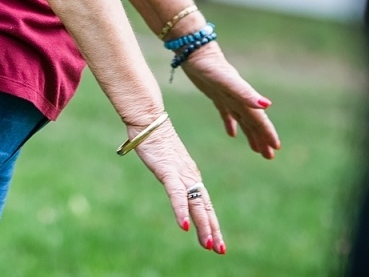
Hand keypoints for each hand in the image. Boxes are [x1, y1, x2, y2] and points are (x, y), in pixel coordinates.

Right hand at [133, 120, 226, 254]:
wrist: (148, 119)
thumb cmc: (156, 139)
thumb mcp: (168, 163)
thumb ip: (174, 177)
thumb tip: (177, 188)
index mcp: (191, 176)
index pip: (205, 204)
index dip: (212, 223)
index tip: (218, 243)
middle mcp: (190, 176)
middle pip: (204, 206)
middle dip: (212, 229)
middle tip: (220, 250)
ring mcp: (180, 173)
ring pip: (195, 203)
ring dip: (202, 225)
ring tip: (208, 244)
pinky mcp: (167, 170)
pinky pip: (176, 194)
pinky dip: (181, 210)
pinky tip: (184, 225)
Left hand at [180, 44, 281, 159]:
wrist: (193, 49)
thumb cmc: (209, 65)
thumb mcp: (226, 81)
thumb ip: (245, 93)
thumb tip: (266, 105)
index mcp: (243, 97)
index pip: (258, 119)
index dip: (267, 133)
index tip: (277, 148)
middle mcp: (238, 97)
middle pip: (253, 121)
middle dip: (262, 138)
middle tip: (270, 157)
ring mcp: (227, 96)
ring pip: (242, 119)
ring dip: (250, 134)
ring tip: (256, 150)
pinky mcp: (216, 94)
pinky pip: (226, 113)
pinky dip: (231, 124)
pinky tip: (232, 134)